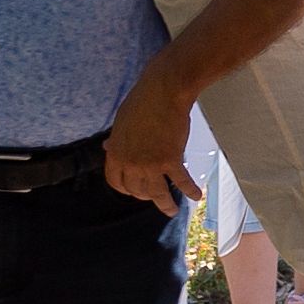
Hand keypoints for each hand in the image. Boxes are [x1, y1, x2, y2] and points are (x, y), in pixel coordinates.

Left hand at [103, 70, 200, 210]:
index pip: (116, 181)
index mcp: (116, 153)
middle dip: (145, 196)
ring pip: (157, 193)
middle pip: (136, 190)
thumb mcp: (121, 122)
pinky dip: (190, 190)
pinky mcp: (171, 160)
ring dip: (165, 204)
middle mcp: (131, 163)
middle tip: (153, 196)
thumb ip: (116, 139)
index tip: (133, 191)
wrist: (162, 93)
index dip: (125, 189)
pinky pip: (181, 181)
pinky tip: (196, 196)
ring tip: (171, 210)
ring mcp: (151, 164)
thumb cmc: (141, 102)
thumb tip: (106, 146)